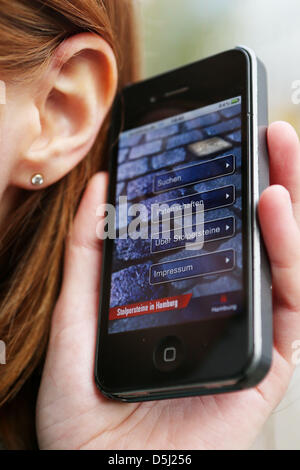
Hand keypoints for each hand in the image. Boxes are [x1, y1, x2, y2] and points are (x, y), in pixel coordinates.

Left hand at [36, 122, 299, 449]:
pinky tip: (275, 206)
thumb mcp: (78, 313)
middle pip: (256, 236)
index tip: (219, 139)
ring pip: (284, 258)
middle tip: (264, 129)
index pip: (215, 231)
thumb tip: (103, 187)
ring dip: (288, 199)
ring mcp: (250, 331)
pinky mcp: (269, 361)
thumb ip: (90, 252)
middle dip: (266, 177)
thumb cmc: (86, 408)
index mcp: (186, 294)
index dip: (223, 185)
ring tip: (276, 148)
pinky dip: (289, 250)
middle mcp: (224, 307)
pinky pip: (292, 299)